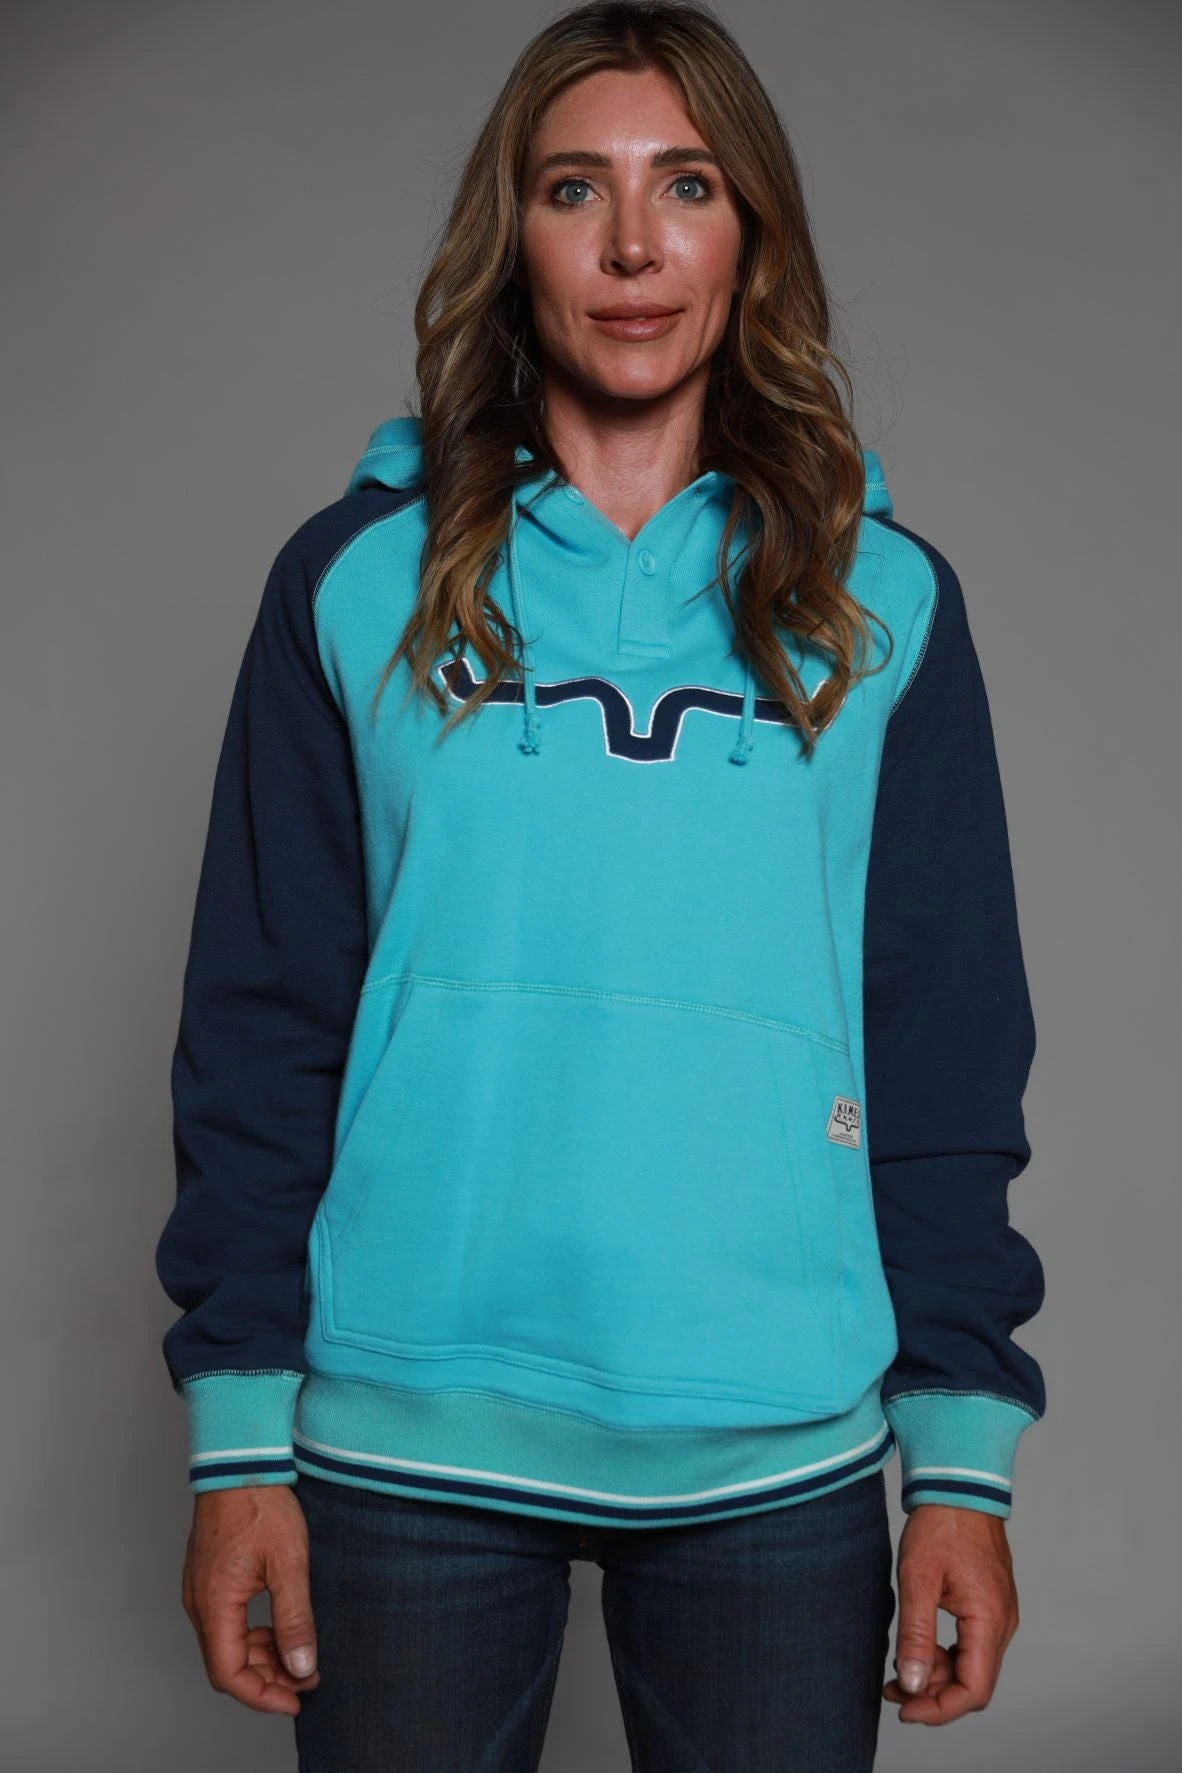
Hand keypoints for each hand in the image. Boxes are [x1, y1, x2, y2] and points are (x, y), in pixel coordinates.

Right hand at [181, 1484, 320, 1714]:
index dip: (262, 1696)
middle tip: (305, 1676)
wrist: (242, 1460)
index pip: (228, 1674)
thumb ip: (294, 1618)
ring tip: (297, 1654)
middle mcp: (199, 1602)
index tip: (295, 1699)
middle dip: (266, 1679)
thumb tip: (300, 1665)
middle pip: (225, 1664)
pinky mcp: (207, 1577)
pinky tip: (277, 1628)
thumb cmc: (262, 1503)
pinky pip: (224, 1622)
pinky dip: (250, 1635)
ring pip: (225, 1644)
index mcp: (214, 1604)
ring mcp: (199, 1589)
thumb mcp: (289, 1563)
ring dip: (259, 1658)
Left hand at [882, 1503, 1018, 1724]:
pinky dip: (945, 1654)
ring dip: (937, 1674)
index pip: (974, 1690)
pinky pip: (972, 1645)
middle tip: (892, 1690)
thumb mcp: (918, 1580)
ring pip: (972, 1665)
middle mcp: (1002, 1623)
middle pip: (974, 1683)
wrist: (958, 1486)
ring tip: (898, 1671)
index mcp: (989, 1620)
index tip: (904, 1709)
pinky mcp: (990, 1605)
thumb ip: (916, 1635)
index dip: (939, 1709)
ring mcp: (999, 1614)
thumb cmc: (940, 1525)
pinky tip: (918, 1648)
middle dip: (933, 1694)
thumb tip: (911, 1684)